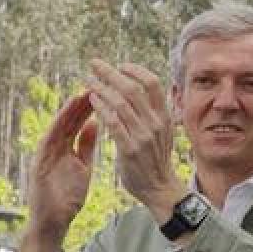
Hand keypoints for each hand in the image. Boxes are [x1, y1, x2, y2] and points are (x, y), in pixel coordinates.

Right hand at [25, 92, 97, 241]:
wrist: (54, 221)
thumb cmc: (68, 195)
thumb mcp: (82, 166)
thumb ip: (86, 145)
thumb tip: (97, 123)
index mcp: (67, 147)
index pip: (80, 121)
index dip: (93, 105)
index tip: (106, 89)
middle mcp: (55, 148)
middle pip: (70, 120)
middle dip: (82, 102)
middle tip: (96, 83)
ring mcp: (46, 155)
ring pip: (58, 128)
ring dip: (69, 111)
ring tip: (81, 94)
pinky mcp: (38, 166)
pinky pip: (48, 145)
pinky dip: (56, 130)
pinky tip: (63, 118)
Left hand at [86, 59, 182, 221]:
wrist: (159, 188)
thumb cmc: (156, 159)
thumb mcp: (162, 132)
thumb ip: (153, 114)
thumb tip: (142, 92)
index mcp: (165, 116)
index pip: (152, 83)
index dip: (135, 70)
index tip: (120, 65)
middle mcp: (156, 123)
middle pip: (133, 88)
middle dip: (111, 73)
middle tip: (94, 63)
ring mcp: (143, 136)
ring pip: (120, 103)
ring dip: (101, 88)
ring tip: (87, 80)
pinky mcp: (129, 149)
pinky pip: (113, 123)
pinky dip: (101, 108)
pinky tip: (91, 100)